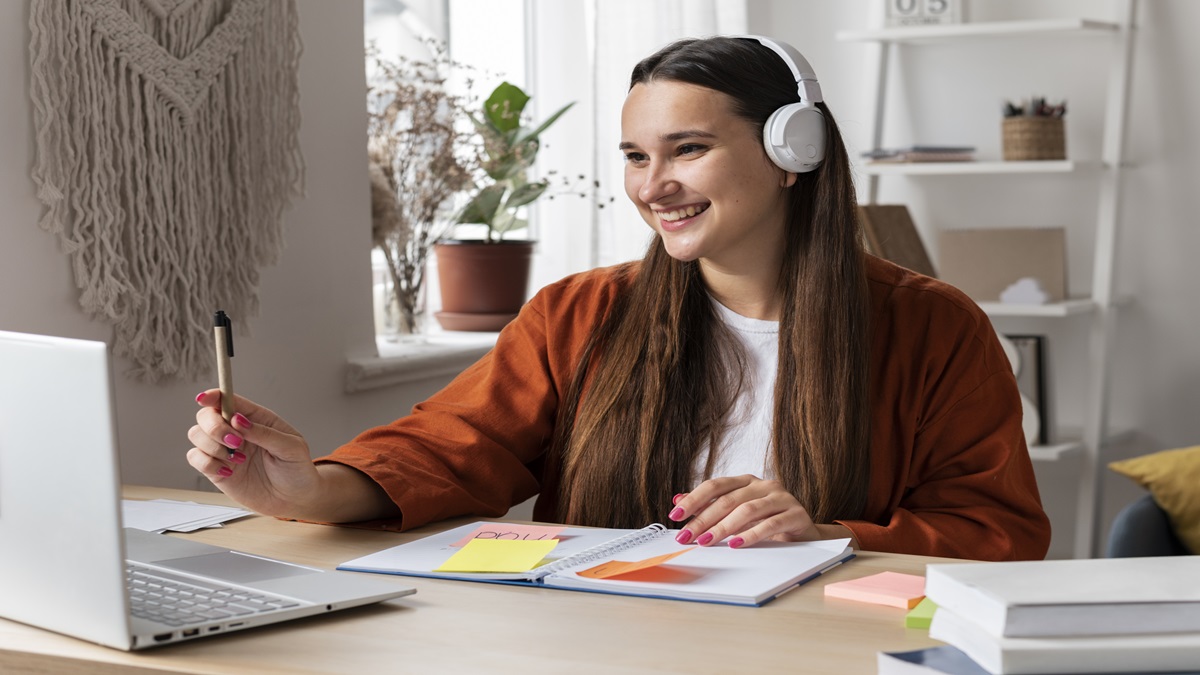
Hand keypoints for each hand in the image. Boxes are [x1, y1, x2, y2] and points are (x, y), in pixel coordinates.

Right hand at [187, 389, 321, 518]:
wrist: (295, 498)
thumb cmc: (296, 469)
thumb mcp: (291, 447)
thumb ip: (264, 432)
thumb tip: (238, 419)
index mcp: (255, 418)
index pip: (228, 399)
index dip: (213, 396)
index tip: (203, 399)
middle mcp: (236, 431)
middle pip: (206, 416)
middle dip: (215, 427)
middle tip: (236, 442)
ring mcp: (224, 450)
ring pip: (196, 435)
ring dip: (212, 446)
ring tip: (239, 459)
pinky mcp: (216, 469)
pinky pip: (195, 458)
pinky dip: (206, 463)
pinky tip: (229, 471)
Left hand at [668, 475, 848, 547]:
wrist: (804, 532)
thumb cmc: (767, 520)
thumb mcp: (737, 512)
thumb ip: (710, 505)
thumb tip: (678, 499)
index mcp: (746, 481)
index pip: (716, 485)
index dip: (694, 499)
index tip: (675, 515)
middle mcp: (763, 485)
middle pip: (728, 499)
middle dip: (704, 519)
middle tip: (687, 536)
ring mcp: (781, 497)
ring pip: (747, 510)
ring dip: (724, 527)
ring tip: (707, 541)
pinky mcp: (796, 514)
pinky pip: (770, 523)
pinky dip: (751, 534)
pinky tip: (736, 544)